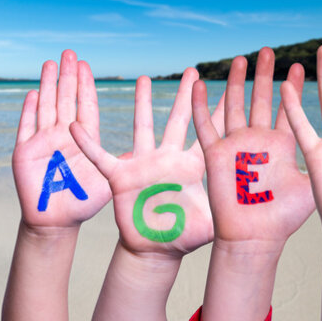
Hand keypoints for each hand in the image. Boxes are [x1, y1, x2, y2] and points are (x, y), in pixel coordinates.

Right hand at [4, 50, 111, 320]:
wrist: (57, 223)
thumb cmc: (84, 203)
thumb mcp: (111, 182)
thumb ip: (128, 167)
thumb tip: (152, 154)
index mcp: (84, 140)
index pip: (86, 107)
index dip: (86, 86)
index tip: (88, 66)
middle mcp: (63, 136)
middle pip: (65, 100)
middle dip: (68, 77)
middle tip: (70, 52)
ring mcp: (43, 143)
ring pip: (46, 108)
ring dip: (48, 86)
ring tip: (50, 63)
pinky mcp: (25, 155)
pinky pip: (26, 129)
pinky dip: (28, 112)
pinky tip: (32, 94)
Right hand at [70, 70, 222, 257]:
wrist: (154, 250)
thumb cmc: (184, 237)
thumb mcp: (209, 222)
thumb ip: (222, 209)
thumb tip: (246, 202)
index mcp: (191, 167)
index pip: (207, 134)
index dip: (217, 113)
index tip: (230, 89)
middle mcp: (168, 159)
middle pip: (178, 120)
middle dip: (184, 95)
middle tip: (192, 71)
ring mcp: (144, 165)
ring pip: (143, 127)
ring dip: (142, 104)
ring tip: (143, 79)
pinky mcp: (121, 177)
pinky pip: (100, 157)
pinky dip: (88, 144)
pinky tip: (74, 126)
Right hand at [191, 48, 314, 319]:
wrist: (255, 239)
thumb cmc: (285, 219)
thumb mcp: (315, 186)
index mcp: (284, 145)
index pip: (289, 108)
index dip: (294, 87)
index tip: (301, 63)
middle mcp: (260, 141)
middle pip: (262, 99)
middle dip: (265, 75)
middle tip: (269, 50)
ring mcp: (238, 145)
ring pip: (236, 105)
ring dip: (237, 82)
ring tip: (241, 58)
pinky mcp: (217, 155)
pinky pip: (206, 126)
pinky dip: (202, 105)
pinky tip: (197, 83)